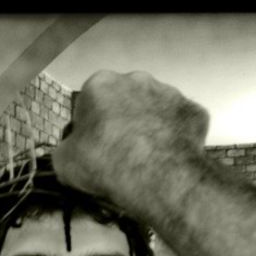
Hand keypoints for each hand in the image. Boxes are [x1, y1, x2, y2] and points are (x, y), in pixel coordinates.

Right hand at [52, 71, 209, 217]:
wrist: (153, 175)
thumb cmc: (106, 163)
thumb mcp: (63, 162)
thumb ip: (67, 149)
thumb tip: (71, 152)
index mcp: (99, 85)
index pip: (88, 104)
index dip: (88, 129)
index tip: (91, 150)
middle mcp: (135, 80)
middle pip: (123, 103)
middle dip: (120, 125)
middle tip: (116, 157)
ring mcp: (168, 93)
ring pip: (153, 112)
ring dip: (147, 130)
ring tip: (143, 162)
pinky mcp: (192, 111)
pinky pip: (179, 125)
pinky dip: (173, 140)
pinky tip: (165, 160)